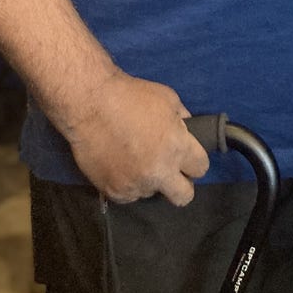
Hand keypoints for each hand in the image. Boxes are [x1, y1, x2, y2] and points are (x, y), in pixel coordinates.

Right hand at [56, 68, 209, 205]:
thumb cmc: (132, 96)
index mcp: (177, 147)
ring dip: (149, 180)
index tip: (187, 157)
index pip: (201, 168)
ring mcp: (136, 185)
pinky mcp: (114, 192)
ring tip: (135, 159)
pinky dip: (128, 183)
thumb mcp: (169, 100)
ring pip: (152, 193)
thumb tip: (187, 132)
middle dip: (182, 185)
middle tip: (170, 171)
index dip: (195, 161)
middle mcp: (160, 171)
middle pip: (184, 196)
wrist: (91, 104)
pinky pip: (129, 194)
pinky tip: (120, 165)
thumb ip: (182, 121)